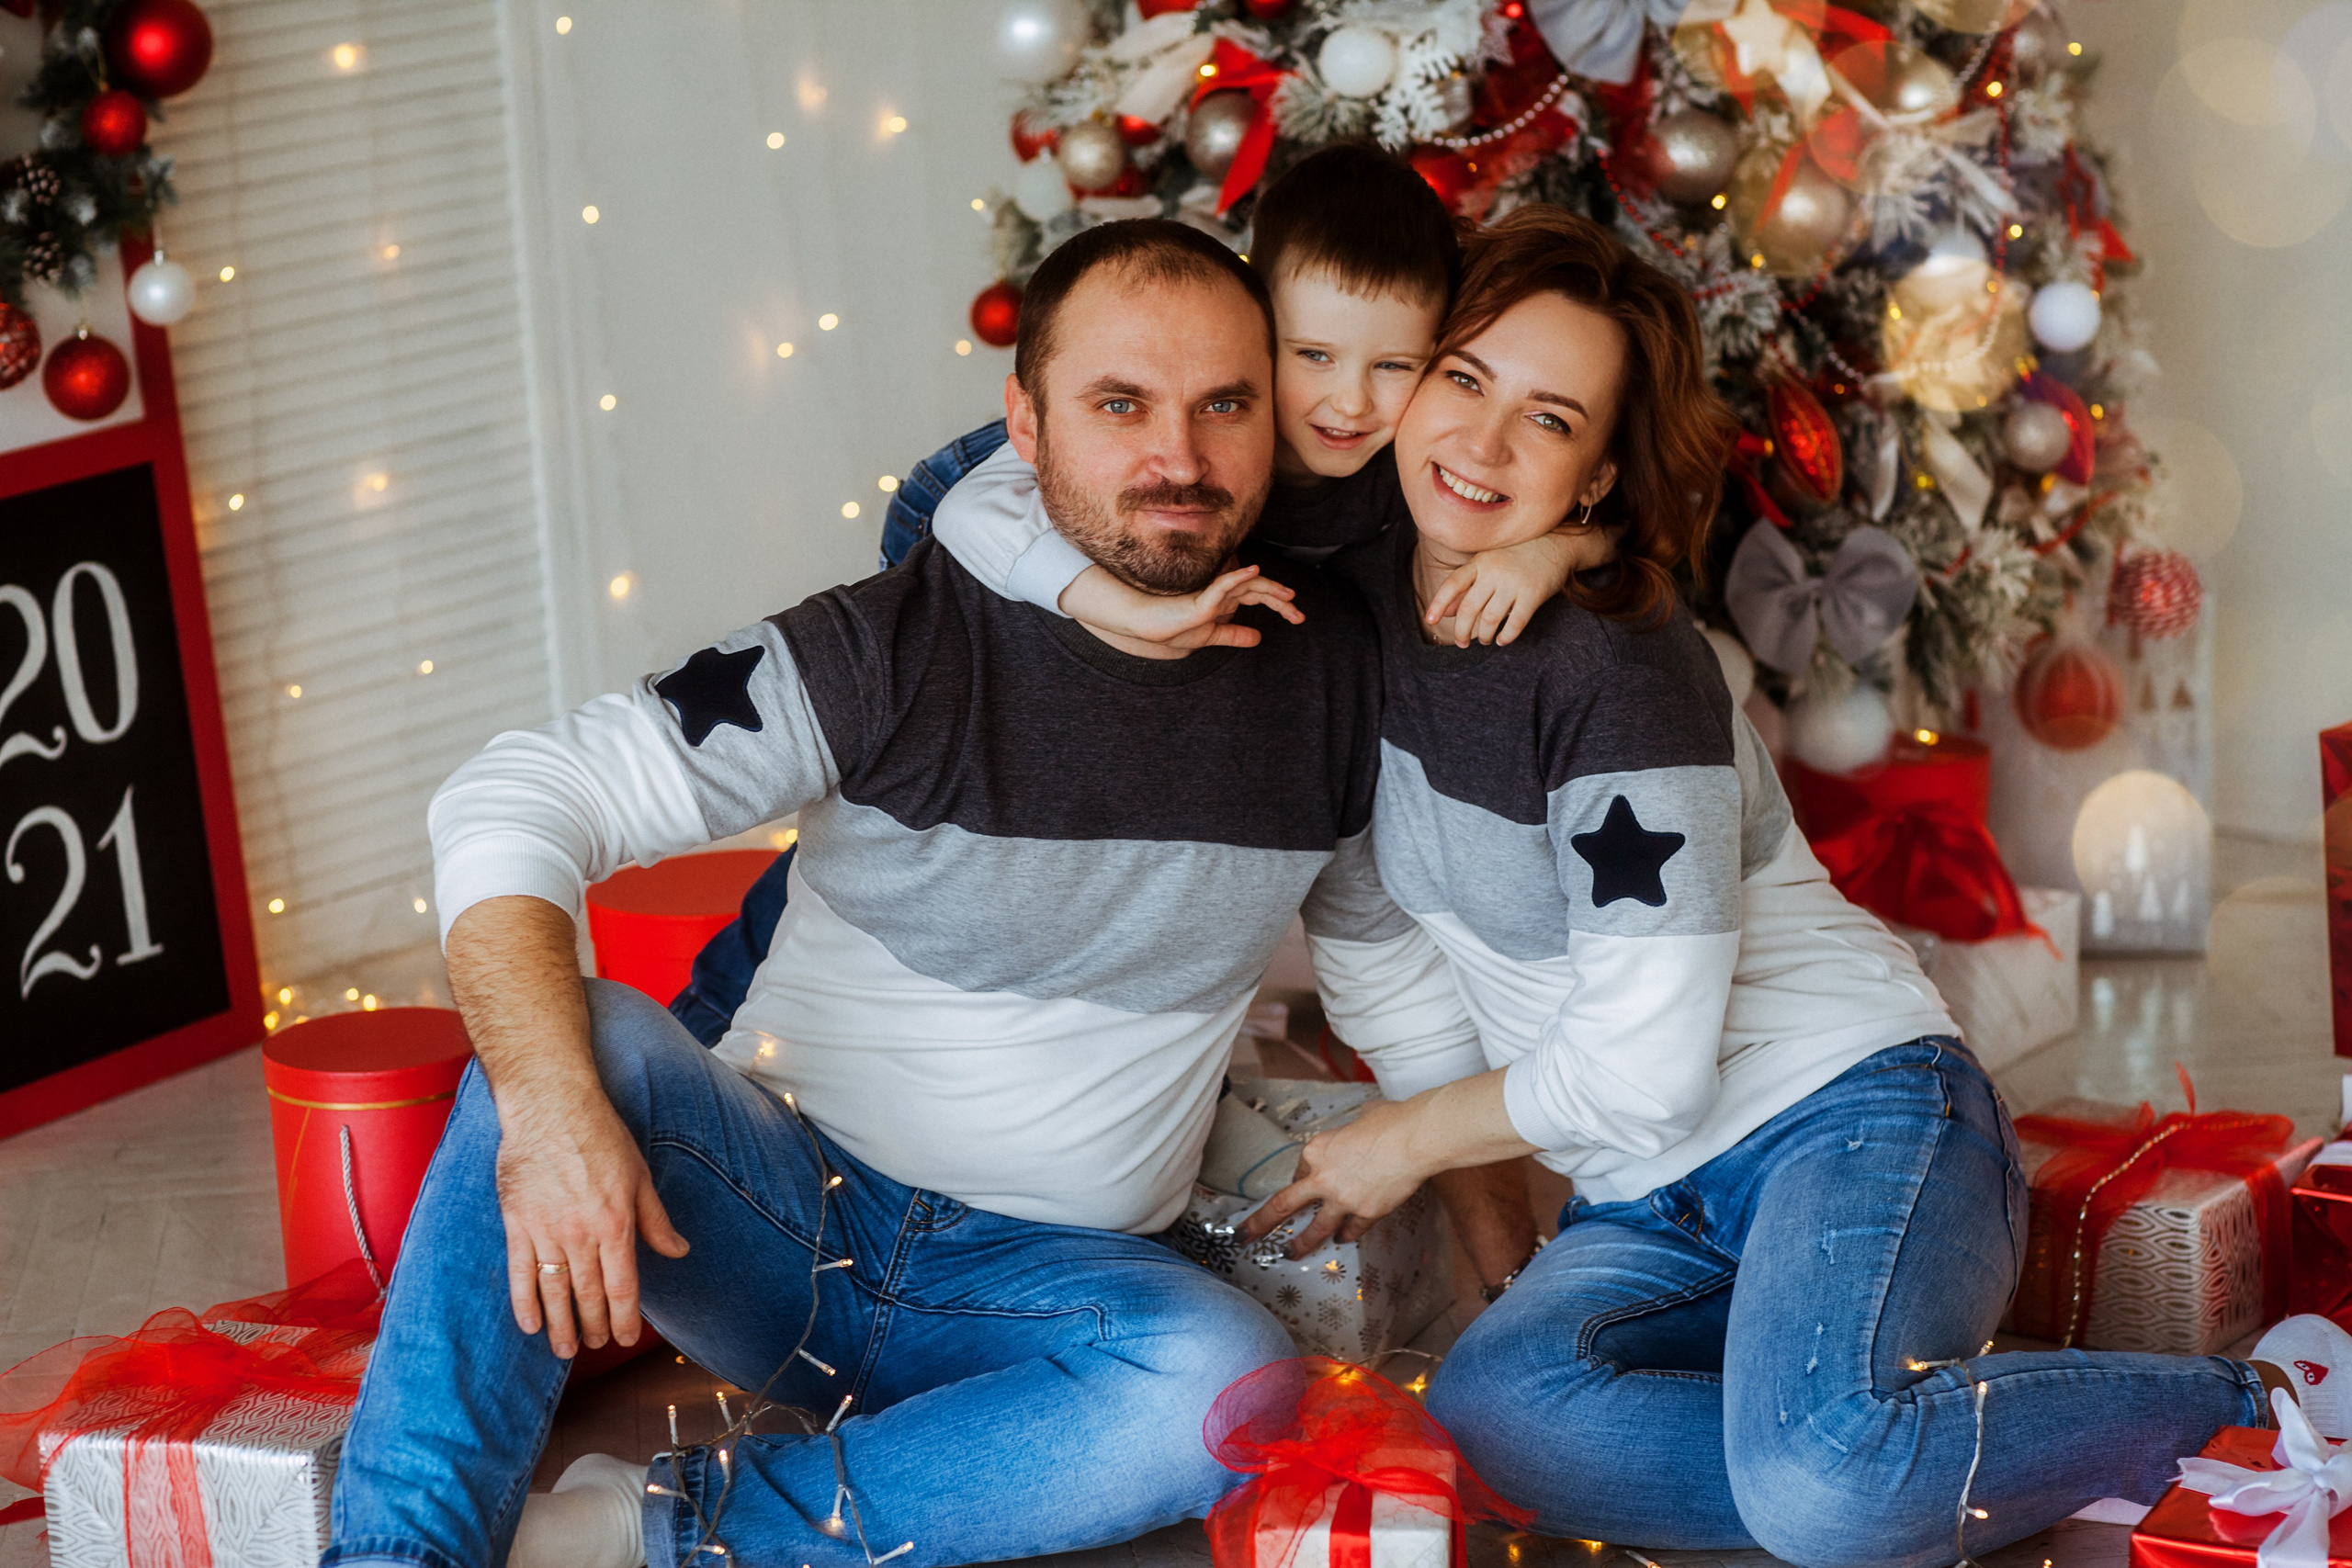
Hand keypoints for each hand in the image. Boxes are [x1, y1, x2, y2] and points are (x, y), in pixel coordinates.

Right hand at [496, 1084, 689, 1357]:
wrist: (552, 1106)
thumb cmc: (601, 1136)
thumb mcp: (640, 1176)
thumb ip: (656, 1220)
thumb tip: (678, 1251)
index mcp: (616, 1222)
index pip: (622, 1285)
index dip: (625, 1317)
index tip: (626, 1338)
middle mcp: (581, 1233)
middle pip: (588, 1293)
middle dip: (594, 1325)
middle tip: (596, 1345)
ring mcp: (546, 1229)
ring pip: (555, 1290)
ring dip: (561, 1324)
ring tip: (566, 1350)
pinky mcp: (517, 1222)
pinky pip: (520, 1271)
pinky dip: (524, 1302)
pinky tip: (531, 1325)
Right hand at [1060, 562, 1303, 649]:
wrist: (1150, 628)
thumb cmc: (1175, 628)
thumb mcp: (1211, 635)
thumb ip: (1234, 634)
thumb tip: (1259, 638)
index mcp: (1227, 601)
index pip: (1259, 596)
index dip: (1280, 605)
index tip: (1298, 617)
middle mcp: (1223, 593)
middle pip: (1259, 589)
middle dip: (1281, 600)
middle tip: (1300, 615)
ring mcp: (1213, 593)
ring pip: (1247, 585)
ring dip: (1269, 588)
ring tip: (1288, 595)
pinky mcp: (1201, 597)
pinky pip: (1223, 584)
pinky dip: (1239, 576)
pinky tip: (1254, 571)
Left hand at [1240, 1097, 1431, 1257]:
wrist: (1415, 1138)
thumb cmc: (1390, 1121)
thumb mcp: (1358, 1122)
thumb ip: (1348, 1137)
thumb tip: (1356, 1138)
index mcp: (1315, 1149)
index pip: (1300, 1170)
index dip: (1304, 1177)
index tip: (1306, 1181)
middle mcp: (1322, 1177)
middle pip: (1283, 1205)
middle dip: (1260, 1223)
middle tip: (1245, 1236)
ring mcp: (1343, 1199)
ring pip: (1316, 1228)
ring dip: (1302, 1243)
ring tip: (1292, 1254)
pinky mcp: (1366, 1213)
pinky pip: (1352, 1230)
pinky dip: (1347, 1235)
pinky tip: (1343, 1239)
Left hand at [1422, 523, 1617, 646]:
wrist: (1557, 543)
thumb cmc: (1516, 556)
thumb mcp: (1488, 564)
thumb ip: (1466, 587)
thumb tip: (1445, 612)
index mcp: (1480, 562)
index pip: (1453, 584)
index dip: (1438, 603)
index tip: (1430, 621)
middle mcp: (1494, 572)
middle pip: (1469, 608)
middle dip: (1461, 631)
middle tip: (1461, 643)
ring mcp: (1514, 583)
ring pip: (1490, 619)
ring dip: (1484, 636)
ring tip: (1484, 640)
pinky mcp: (1533, 594)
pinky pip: (1515, 623)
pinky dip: (1506, 637)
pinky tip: (1502, 640)